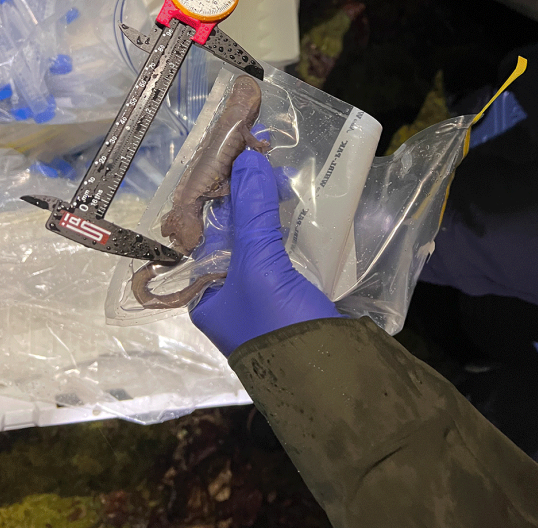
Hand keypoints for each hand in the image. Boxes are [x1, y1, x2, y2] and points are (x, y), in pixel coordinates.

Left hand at [189, 149, 339, 355]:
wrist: (336, 379)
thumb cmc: (279, 329)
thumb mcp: (260, 268)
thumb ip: (251, 214)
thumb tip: (247, 160)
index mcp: (204, 296)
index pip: (201, 234)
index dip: (216, 196)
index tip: (233, 159)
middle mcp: (229, 296)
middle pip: (232, 235)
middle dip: (247, 200)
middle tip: (264, 160)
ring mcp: (265, 298)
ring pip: (262, 243)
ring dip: (271, 211)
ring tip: (284, 174)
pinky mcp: (296, 297)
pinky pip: (288, 254)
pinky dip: (293, 230)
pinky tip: (304, 206)